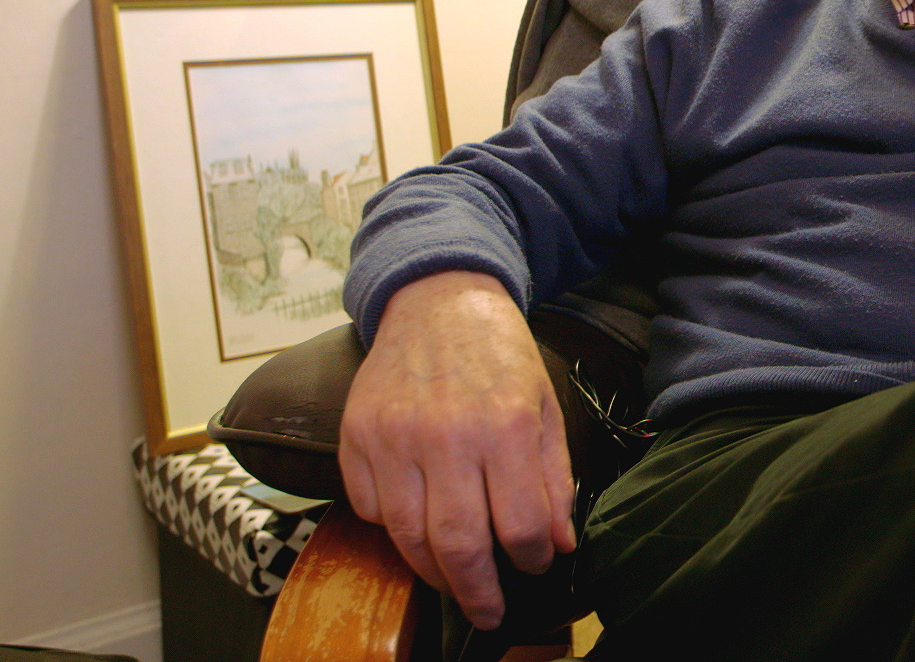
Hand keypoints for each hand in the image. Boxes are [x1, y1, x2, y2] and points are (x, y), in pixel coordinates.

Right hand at [339, 270, 575, 629]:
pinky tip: (416, 525)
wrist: (438, 302)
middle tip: (488, 611)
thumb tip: (559, 545)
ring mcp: (393, 437)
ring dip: (432, 571)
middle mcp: (446, 434)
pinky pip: (368, 509)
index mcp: (505, 426)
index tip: (536, 566)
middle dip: (476, 592)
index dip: (532, 559)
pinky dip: (391, 529)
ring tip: (455, 579)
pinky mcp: (355, 436)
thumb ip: (553, 479)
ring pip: (407, 537)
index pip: (520, 525)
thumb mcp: (544, 409)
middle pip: (457, 543)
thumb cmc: (499, 357)